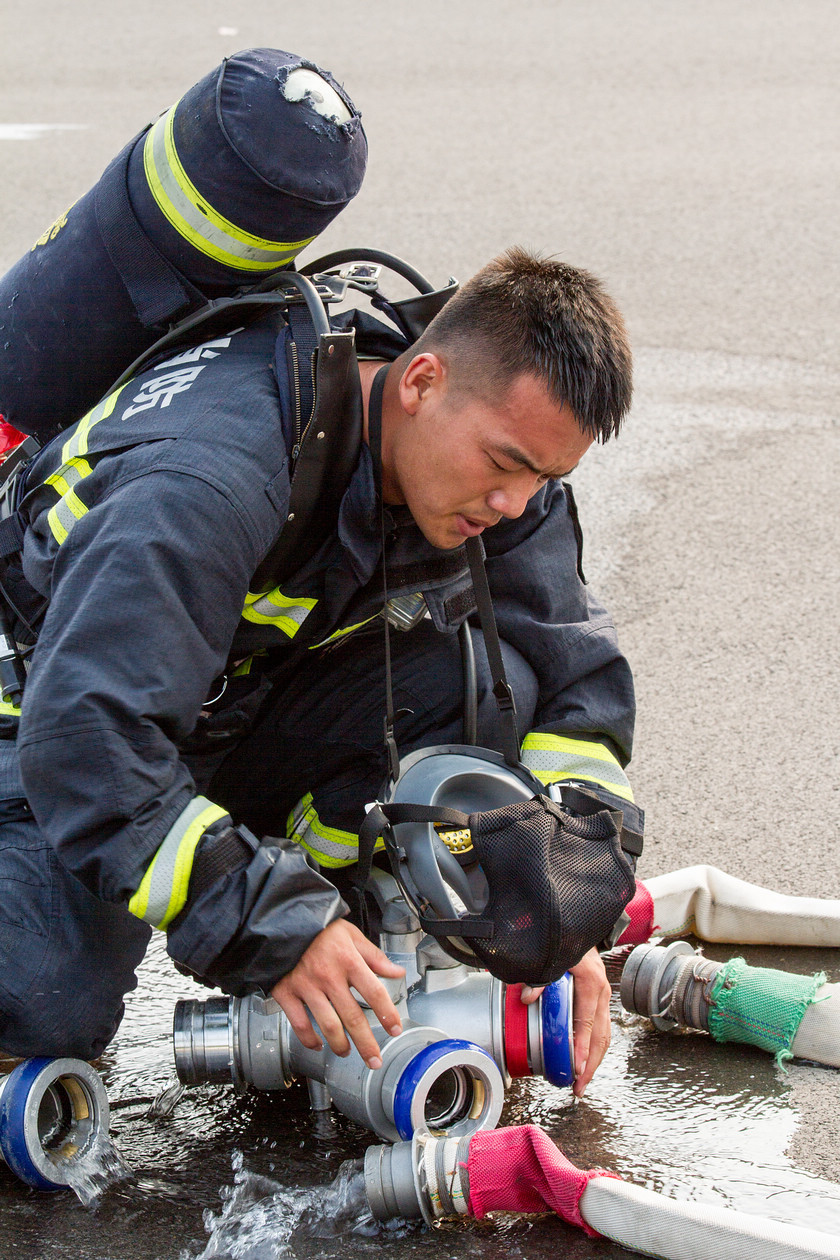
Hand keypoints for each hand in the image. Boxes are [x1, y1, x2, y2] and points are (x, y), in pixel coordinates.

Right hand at [271, 919, 404, 1069]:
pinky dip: (309, 1040)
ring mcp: (306, 986)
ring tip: (346, 1052)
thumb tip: (396, 972)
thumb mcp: (351, 934)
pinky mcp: (287, 992)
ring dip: (340, 1045)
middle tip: (374, 1060)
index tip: (395, 1029)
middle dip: (366, 1044)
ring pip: (327, 1025)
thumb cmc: (319, 929)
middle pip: (353, 1017)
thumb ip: (374, 956)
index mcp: (348, 960)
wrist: (283, 922)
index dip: (387, 1014)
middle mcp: (329, 976)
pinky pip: (299, 1024)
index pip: (374, 993)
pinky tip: (317, 1045)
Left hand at [521, 947, 611, 1096]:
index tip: (578, 1068)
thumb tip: (526, 997)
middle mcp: (602, 993)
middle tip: (578, 1087)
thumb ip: (540, 975)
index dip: (583, 1047)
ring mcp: (603, 998)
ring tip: (581, 1082)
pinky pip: (601, 1029)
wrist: (580, 929)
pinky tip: (585, 1062)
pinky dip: (594, 1048)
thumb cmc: (568, 944)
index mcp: (591, 984)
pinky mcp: (600, 1001)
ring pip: (604, 1036)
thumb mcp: (554, 956)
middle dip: (591, 1065)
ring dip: (594, 1061)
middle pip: (600, 1036)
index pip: (587, 1022)